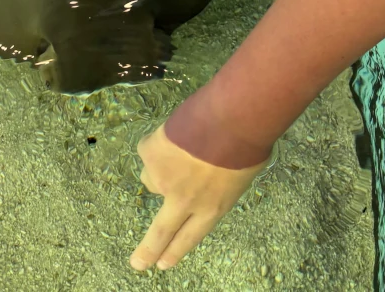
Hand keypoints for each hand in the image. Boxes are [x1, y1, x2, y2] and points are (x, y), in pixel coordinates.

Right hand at [130, 126, 267, 270]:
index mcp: (211, 208)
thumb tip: (214, 175)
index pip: (189, 237)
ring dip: (160, 167)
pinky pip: (148, 150)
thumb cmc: (247, 144)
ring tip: (180, 148)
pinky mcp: (150, 156)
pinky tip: (175, 131)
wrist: (231, 120)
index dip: (175, 250)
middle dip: (148, 250)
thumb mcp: (242, 174)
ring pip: (151, 179)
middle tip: (138, 263)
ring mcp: (164, 180)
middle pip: (161, 232)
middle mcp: (184, 201)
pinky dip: (157, 141)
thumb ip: (221, 184)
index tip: (163, 264)